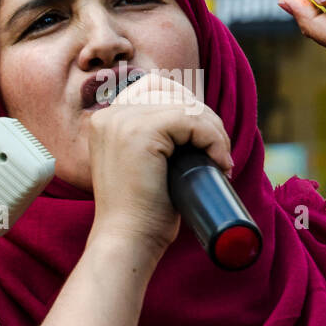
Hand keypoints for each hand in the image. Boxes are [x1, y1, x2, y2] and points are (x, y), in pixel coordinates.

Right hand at [87, 73, 233, 259]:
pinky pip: (193, 120)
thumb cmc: (140, 210)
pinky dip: (214, 140)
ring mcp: (123, 121)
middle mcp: (110, 115)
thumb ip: (155, 138)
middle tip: (216, 154)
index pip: (155, 88)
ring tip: (219, 161)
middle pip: (173, 92)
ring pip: (187, 106)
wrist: (127, 237)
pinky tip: (218, 163)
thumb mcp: (143, 163)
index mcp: (105, 120)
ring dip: (213, 131)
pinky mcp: (142, 131)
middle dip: (204, 119)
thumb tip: (197, 116)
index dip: (187, 107)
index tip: (202, 141)